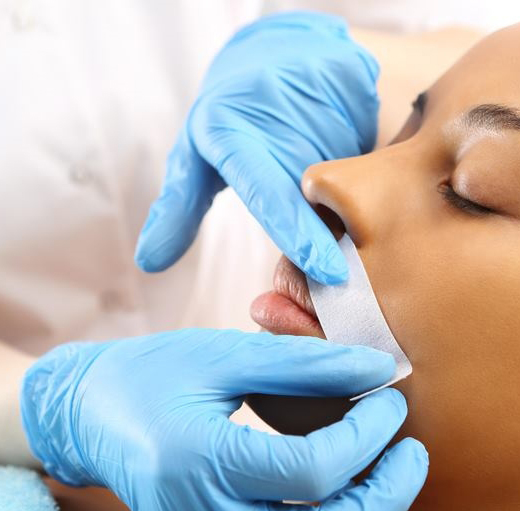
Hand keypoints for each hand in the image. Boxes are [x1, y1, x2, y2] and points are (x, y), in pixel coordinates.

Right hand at [21, 329, 426, 510]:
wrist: (91, 416)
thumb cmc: (153, 374)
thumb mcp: (223, 354)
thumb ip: (303, 362)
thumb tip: (376, 367)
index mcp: (197, 459)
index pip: (311, 471)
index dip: (367, 436)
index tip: (389, 403)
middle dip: (383, 500)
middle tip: (410, 455)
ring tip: (385, 478)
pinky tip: (341, 501)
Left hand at [135, 12, 379, 284]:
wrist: (271, 51)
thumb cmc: (228, 118)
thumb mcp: (194, 157)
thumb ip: (175, 210)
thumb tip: (149, 262)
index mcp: (229, 134)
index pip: (269, 194)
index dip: (298, 234)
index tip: (328, 270)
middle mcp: (275, 109)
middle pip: (317, 193)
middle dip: (321, 213)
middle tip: (306, 195)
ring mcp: (320, 89)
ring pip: (350, 171)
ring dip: (341, 186)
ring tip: (314, 158)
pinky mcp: (355, 76)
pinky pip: (370, 142)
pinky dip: (359, 157)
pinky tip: (337, 139)